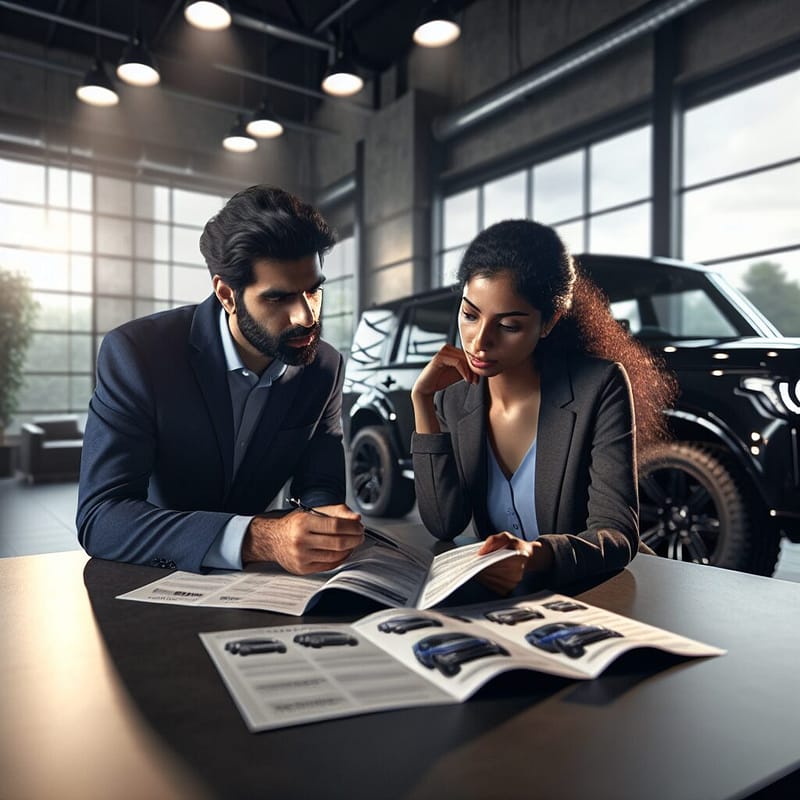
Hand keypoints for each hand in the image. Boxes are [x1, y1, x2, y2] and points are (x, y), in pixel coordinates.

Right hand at [242, 505, 364, 573]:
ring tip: (352, 542)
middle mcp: (301, 540)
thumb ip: (336, 512)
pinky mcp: (302, 569)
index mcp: (304, 522)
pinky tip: (343, 552)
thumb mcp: (312, 511)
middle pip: (338, 542)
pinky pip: (329, 565)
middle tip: (360, 535)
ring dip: (349, 549)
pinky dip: (340, 559)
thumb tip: (356, 519)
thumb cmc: (294, 524)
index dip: (352, 527)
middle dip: (355, 539)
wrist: (271, 539)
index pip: (336, 525)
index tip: (359, 527)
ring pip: (335, 556)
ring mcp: (301, 556)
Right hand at [412, 344, 477, 433]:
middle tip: (476, 382)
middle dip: (474, 370)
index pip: (469, 355)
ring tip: (471, 382)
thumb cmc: (442, 380)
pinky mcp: (440, 357)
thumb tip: (483, 368)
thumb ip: (469, 369)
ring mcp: (443, 351)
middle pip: (467, 356)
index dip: (475, 366)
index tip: (478, 379)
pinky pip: (457, 362)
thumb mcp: (460, 373)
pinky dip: (464, 371)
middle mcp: (448, 348)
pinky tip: (466, 380)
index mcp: (453, 350)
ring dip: (470, 371)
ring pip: (464, 359)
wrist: (427, 387)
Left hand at [476, 533, 554, 593]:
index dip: (483, 561)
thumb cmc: (517, 546)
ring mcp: (514, 582)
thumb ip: (493, 541)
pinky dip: (487, 581)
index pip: (495, 562)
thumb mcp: (506, 537)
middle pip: (491, 572)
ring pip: (491, 581)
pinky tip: (486, 574)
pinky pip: (494, 587)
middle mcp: (517, 572)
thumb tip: (481, 552)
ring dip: (483, 575)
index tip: (476, 558)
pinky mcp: (510, 588)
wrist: (530, 556)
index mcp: (517, 557)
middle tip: (475, 562)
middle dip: (481, 567)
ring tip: (480, 567)